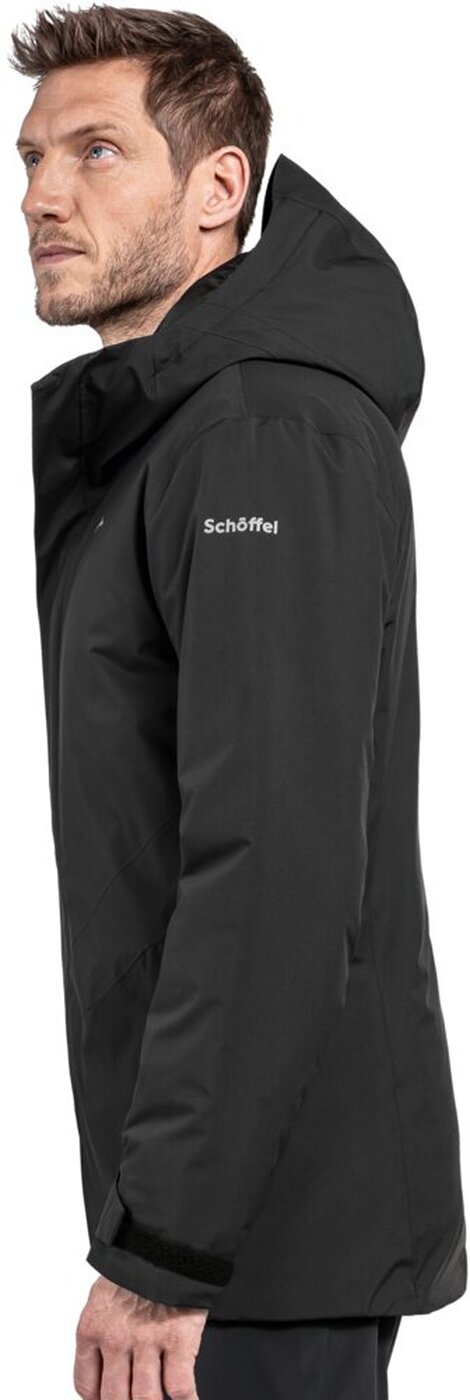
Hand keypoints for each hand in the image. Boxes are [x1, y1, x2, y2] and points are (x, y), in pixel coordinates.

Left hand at [74, 1275, 208, 1398]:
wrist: (167, 1238)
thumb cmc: (137, 1264)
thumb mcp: (104, 1295)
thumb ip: (102, 1331)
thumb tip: (106, 1367)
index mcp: (92, 1327)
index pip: (86, 1384)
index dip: (97, 1399)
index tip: (105, 1399)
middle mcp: (116, 1339)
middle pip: (114, 1398)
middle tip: (133, 1398)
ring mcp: (147, 1341)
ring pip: (145, 1399)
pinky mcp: (179, 1339)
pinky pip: (180, 1386)